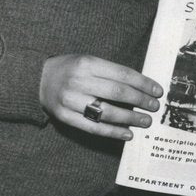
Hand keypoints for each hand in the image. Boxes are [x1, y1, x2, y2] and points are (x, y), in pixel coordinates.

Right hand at [39, 55, 162, 139]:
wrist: (37, 79)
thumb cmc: (71, 70)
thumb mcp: (89, 61)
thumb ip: (111, 72)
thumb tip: (143, 87)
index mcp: (87, 63)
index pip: (123, 74)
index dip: (143, 84)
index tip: (158, 91)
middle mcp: (78, 81)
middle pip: (117, 93)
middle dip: (141, 101)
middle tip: (155, 107)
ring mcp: (70, 100)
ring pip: (107, 112)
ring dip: (130, 118)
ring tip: (145, 121)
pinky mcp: (65, 117)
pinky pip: (93, 127)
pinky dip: (113, 132)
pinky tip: (128, 134)